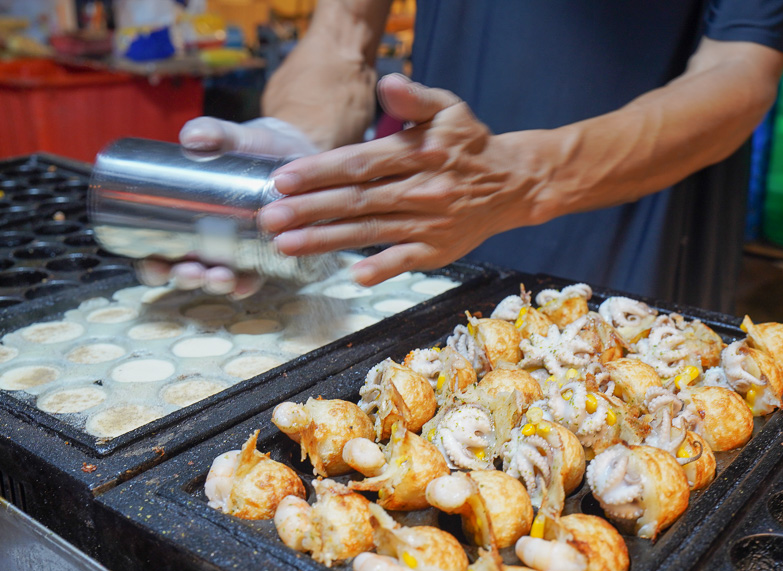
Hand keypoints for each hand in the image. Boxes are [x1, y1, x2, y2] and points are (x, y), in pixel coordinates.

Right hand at [139, 117, 320, 297]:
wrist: (295, 150)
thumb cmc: (252, 146)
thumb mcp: (232, 137)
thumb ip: (213, 131)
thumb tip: (192, 139)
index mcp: (186, 221)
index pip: (158, 254)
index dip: (150, 267)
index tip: (152, 263)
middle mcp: (208, 243)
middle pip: (187, 273)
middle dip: (185, 279)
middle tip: (192, 271)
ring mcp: (237, 253)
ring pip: (219, 280)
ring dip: (216, 285)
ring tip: (220, 277)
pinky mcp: (267, 256)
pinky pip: (255, 278)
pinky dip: (247, 285)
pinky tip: (244, 285)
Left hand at [258, 73, 555, 285]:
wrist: (513, 183)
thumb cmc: (469, 144)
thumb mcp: (448, 109)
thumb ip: (415, 98)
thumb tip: (388, 84)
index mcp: (418, 153)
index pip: (360, 163)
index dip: (319, 171)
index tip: (282, 179)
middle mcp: (421, 190)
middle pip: (357, 200)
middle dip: (309, 209)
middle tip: (269, 217)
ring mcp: (429, 224)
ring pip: (370, 232)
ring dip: (326, 240)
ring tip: (286, 245)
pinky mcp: (438, 251)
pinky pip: (405, 261)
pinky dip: (380, 268)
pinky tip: (351, 274)